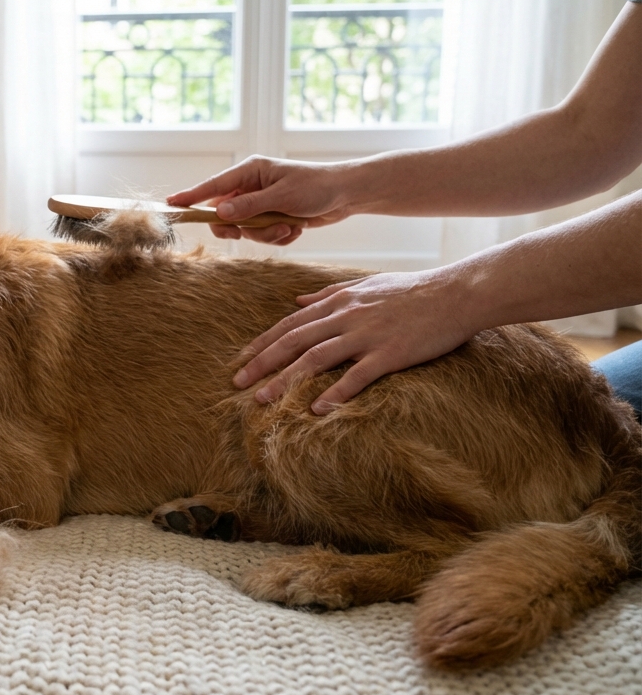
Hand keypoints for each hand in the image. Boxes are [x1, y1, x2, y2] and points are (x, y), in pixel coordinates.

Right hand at [167, 155, 357, 244]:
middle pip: (225, 214)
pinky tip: (295, 228)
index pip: (213, 186)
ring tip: (289, 226)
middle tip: (245, 233)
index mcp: (250, 171)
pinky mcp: (271, 217)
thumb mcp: (282, 197)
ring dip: (266, 234)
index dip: (191, 196)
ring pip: (245, 230)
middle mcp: (251, 186)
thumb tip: (219, 213)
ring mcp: (261, 203)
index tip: (171, 204)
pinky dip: (278, 237)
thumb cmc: (316, 187)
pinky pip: (262, 236)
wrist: (346, 195)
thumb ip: (249, 206)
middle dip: (240, 228)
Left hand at [232, 270, 482, 413]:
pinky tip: (316, 411)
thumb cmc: (412, 289)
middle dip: (262, 363)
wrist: (456, 293)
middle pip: (293, 341)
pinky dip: (334, 394)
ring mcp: (366, 335)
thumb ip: (329, 293)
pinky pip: (355, 376)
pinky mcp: (389, 354)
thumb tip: (297, 300)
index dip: (263, 342)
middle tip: (237, 383)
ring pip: (314, 359)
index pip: (290, 323)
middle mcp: (345, 316)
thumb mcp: (365, 284)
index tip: (242, 359)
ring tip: (263, 401)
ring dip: (285, 381)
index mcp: (338, 301)